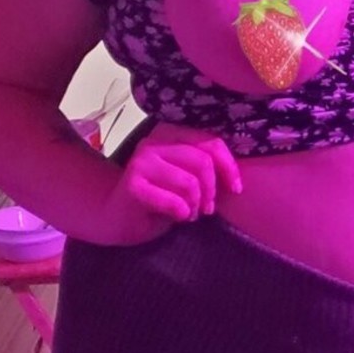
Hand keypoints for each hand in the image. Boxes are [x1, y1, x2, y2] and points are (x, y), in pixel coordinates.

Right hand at [100, 122, 243, 244]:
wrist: (117, 217)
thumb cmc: (158, 198)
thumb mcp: (186, 179)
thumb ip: (204, 169)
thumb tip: (234, 177)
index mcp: (170, 135)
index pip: (210, 143)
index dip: (229, 167)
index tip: (236, 189)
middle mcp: (154, 142)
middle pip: (203, 162)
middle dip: (211, 191)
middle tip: (206, 209)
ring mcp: (141, 161)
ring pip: (190, 182)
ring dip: (195, 205)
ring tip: (189, 213)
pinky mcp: (133, 184)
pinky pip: (174, 202)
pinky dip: (182, 213)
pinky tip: (176, 216)